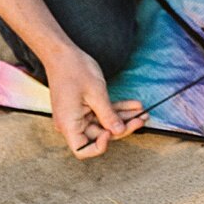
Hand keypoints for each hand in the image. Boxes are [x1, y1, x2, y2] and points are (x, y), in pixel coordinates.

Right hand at [46, 42, 144, 159]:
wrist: (62, 53)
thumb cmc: (74, 70)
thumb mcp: (96, 93)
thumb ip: (108, 115)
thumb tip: (119, 131)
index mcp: (69, 124)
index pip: (82, 150)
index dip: (99, 146)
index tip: (113, 132)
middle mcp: (71, 123)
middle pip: (98, 135)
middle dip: (121, 128)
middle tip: (141, 120)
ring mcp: (78, 115)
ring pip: (103, 122)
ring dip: (122, 117)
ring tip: (142, 113)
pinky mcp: (83, 107)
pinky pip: (101, 112)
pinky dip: (116, 108)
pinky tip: (133, 105)